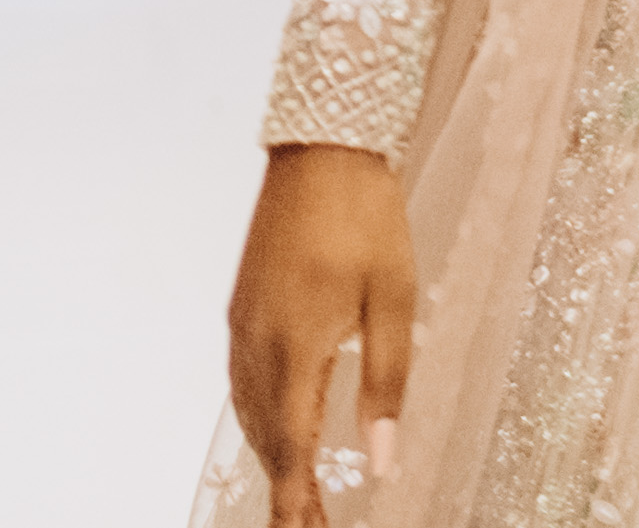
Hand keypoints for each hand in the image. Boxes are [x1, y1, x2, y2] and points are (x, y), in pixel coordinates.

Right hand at [225, 141, 413, 522]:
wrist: (323, 148)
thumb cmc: (367, 218)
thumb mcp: (395, 301)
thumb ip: (388, 385)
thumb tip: (381, 460)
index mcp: (295, 349)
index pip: (291, 452)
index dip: (297, 504)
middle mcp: (256, 344)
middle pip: (267, 442)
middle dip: (288, 492)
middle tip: (313, 526)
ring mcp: (243, 325)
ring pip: (250, 414)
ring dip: (273, 459)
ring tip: (300, 497)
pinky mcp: (242, 307)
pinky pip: (244, 383)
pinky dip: (260, 420)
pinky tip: (276, 431)